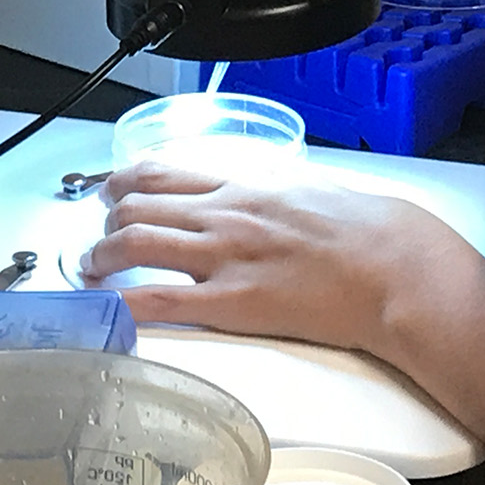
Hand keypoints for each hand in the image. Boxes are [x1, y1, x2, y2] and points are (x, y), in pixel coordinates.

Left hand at [82, 162, 478, 361]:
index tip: (112, 188)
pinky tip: (107, 312)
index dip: (125, 180)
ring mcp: (224, 257)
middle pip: (139, 206)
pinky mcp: (231, 302)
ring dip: (101, 256)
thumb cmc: (366, 230)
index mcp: (246, 185)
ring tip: (91, 269)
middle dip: (107, 221)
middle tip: (98, 235)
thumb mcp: (311, 188)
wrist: (392, 264)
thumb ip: (272, 190)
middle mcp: (225, 214)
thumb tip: (258, 192)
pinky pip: (160, 300)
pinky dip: (123, 306)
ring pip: (135, 244)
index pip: (165, 172)